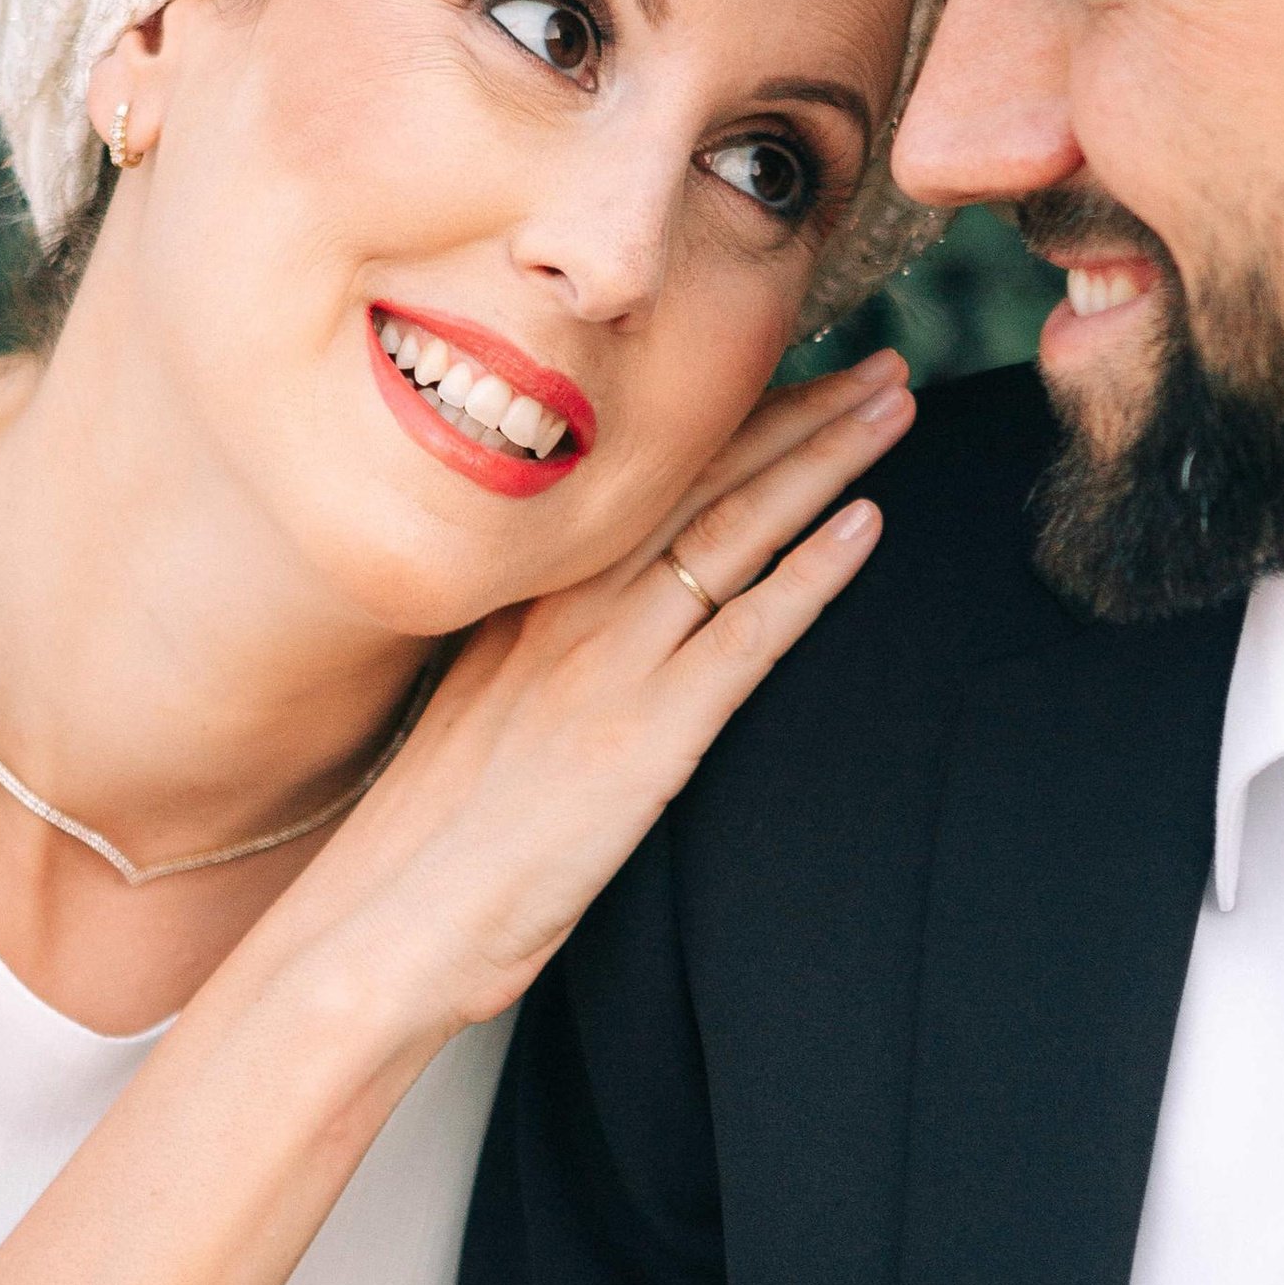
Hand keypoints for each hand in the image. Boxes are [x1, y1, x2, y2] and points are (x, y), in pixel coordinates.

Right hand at [286, 351, 913, 1039]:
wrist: (385, 923)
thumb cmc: (419, 848)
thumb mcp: (466, 718)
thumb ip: (523, 664)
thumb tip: (566, 652)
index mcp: (519, 595)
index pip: (637, 477)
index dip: (721, 417)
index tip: (788, 368)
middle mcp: (565, 607)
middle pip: (697, 477)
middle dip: (798, 410)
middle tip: (880, 360)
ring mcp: (608, 664)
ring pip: (734, 528)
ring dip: (825, 459)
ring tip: (898, 405)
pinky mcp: (649, 734)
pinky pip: (748, 631)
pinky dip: (812, 571)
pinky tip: (869, 522)